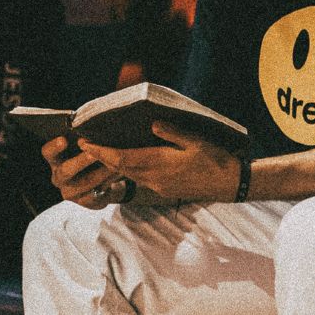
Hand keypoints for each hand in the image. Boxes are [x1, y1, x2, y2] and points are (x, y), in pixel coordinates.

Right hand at [41, 136, 128, 208]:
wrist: (102, 179)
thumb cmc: (91, 155)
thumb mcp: (86, 146)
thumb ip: (86, 138)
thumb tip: (96, 124)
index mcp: (55, 159)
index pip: (48, 152)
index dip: (54, 147)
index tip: (63, 139)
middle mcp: (59, 176)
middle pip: (66, 170)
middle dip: (81, 161)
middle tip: (93, 153)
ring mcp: (70, 192)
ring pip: (86, 182)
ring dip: (102, 171)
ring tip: (116, 162)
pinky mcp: (85, 202)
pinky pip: (97, 193)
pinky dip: (110, 182)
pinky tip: (120, 173)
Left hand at [77, 122, 240, 203]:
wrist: (229, 184)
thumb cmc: (215, 160)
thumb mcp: (196, 141)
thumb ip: (172, 133)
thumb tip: (153, 124)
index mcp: (161, 163)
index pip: (123, 158)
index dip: (102, 152)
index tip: (86, 144)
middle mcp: (155, 177)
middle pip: (120, 168)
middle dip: (101, 157)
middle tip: (85, 146)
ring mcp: (159, 186)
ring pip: (128, 175)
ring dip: (112, 164)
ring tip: (100, 152)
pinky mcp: (164, 190)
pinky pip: (139, 179)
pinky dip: (126, 170)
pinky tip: (125, 162)